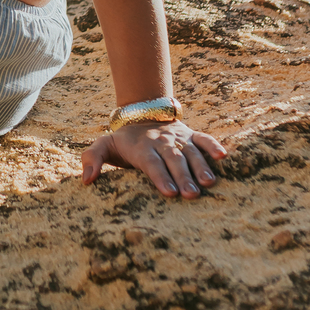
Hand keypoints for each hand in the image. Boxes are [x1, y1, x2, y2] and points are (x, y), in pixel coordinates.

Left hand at [81, 119, 226, 199]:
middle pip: (173, 160)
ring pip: (190, 151)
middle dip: (183, 177)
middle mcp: (161, 142)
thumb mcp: (103, 146)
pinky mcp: (190, 135)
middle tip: (192, 195)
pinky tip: (223, 156)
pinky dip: (213, 145)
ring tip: (209, 183)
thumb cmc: (123, 141)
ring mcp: (177, 138)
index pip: (151, 164)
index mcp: (142, 148)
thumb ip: (91, 160)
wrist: (141, 114)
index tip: (169, 193)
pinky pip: (203, 138)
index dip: (160, 177)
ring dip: (200, 166)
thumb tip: (86, 181)